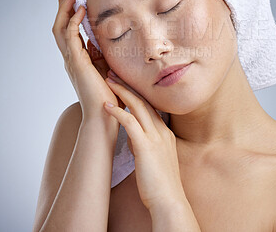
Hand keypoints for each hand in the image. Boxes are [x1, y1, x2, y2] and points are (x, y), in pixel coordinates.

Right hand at [52, 0, 122, 119]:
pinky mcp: (76, 63)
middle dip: (63, 4)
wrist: (105, 115)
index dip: (70, 12)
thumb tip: (107, 40)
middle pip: (60, 24)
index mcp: (78, 58)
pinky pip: (70, 37)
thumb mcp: (108, 68)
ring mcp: (71, 60)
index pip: (69, 29)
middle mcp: (71, 57)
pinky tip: (81, 8)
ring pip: (60, 28)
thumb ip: (104, 55)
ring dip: (64, 8)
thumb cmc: (110, 95)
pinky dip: (73, 21)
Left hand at [103, 71, 185, 210]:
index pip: (151, 106)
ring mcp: (155, 138)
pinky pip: (130, 123)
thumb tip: (135, 138)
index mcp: (165, 133)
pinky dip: (117, 112)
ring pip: (138, 106)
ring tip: (108, 80)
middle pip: (144, 101)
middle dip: (128, 85)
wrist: (169, 201)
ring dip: (122, 92)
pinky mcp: (146, 147)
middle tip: (114, 73)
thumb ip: (147, 144)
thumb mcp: (156, 158)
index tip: (125, 83)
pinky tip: (106, 106)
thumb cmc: (160, 184)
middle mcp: (162, 131)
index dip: (137, 92)